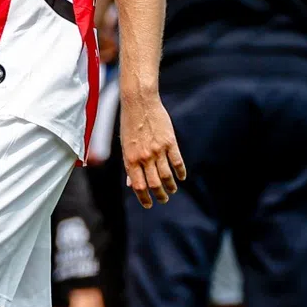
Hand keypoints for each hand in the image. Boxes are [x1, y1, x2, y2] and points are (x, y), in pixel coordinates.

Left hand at [121, 89, 185, 207]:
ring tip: (172, 190)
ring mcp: (158, 150)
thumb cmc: (129, 124)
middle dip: (159, 195)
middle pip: (154, 184)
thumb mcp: (125, 145)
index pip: (138, 186)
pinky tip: (181, 177)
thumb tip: (131, 184)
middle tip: (163, 199)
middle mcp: (144, 157)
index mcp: (130, 159)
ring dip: (170, 186)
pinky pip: (177, 162)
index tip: (149, 204)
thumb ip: (129, 165)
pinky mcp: (170, 142)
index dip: (144, 198)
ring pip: (167, 176)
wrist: (139, 102)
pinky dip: (180, 172)